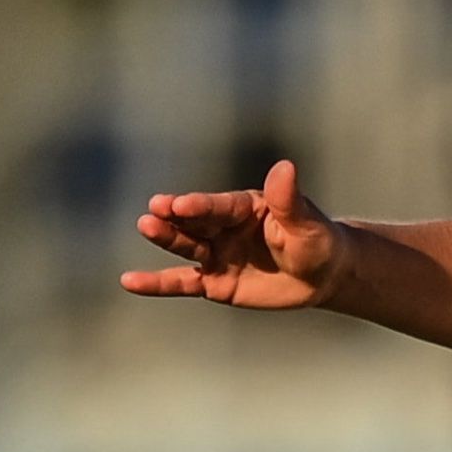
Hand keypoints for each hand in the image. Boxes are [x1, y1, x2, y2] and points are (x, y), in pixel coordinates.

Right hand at [122, 159, 348, 309]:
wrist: (321, 276)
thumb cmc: (315, 242)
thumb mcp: (305, 223)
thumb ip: (289, 200)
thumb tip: (286, 167)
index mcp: (242, 207)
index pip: (217, 206)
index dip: (200, 206)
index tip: (179, 203)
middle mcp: (222, 227)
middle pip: (194, 222)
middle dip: (174, 217)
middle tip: (154, 210)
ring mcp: (214, 253)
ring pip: (185, 246)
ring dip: (165, 239)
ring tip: (146, 227)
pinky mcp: (212, 282)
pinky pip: (182, 283)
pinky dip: (157, 284)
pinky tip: (130, 282)